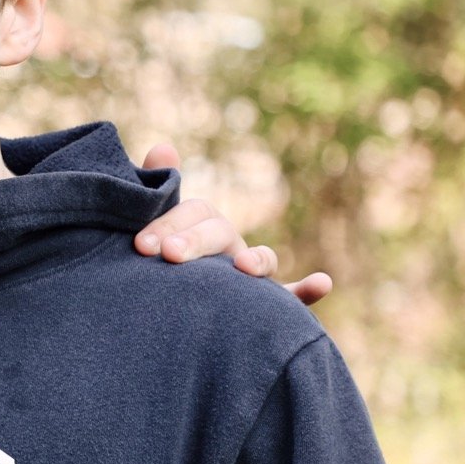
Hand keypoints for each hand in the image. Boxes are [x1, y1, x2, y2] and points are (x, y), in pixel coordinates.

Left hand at [134, 144, 333, 306]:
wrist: (165, 316)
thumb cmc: (157, 265)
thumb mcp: (153, 230)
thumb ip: (156, 193)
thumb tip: (163, 148)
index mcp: (201, 227)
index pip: (194, 212)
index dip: (168, 223)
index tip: (142, 244)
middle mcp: (229, 247)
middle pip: (220, 233)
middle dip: (195, 241)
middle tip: (169, 254)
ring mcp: (250, 275)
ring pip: (261, 260)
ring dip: (258, 260)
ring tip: (244, 267)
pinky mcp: (268, 305)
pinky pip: (291, 297)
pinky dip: (308, 290)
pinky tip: (322, 284)